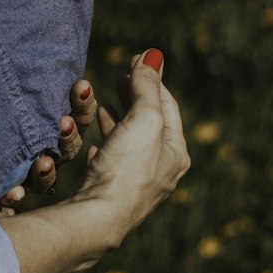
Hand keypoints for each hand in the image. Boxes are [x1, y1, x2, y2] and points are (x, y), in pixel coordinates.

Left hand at [0, 79, 97, 211]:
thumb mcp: (0, 84)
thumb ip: (24, 76)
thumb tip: (42, 39)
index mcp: (48, 122)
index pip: (76, 115)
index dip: (82, 103)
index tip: (81, 85)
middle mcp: (40, 150)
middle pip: (67, 148)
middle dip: (68, 136)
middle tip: (63, 123)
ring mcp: (24, 175)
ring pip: (45, 178)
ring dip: (46, 172)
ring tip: (43, 163)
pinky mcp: (1, 195)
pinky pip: (14, 200)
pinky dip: (14, 196)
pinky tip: (14, 192)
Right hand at [75, 49, 189, 242]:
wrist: (99, 217)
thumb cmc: (127, 168)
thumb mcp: (143, 119)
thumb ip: (147, 87)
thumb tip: (153, 56)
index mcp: (175, 151)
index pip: (167, 105)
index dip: (152, 79)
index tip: (137, 57)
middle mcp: (161, 168)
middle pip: (150, 122)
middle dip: (136, 96)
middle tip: (122, 74)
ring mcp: (137, 181)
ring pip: (131, 140)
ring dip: (120, 116)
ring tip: (107, 100)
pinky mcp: (113, 190)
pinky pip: (114, 159)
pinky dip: (109, 141)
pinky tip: (97, 140)